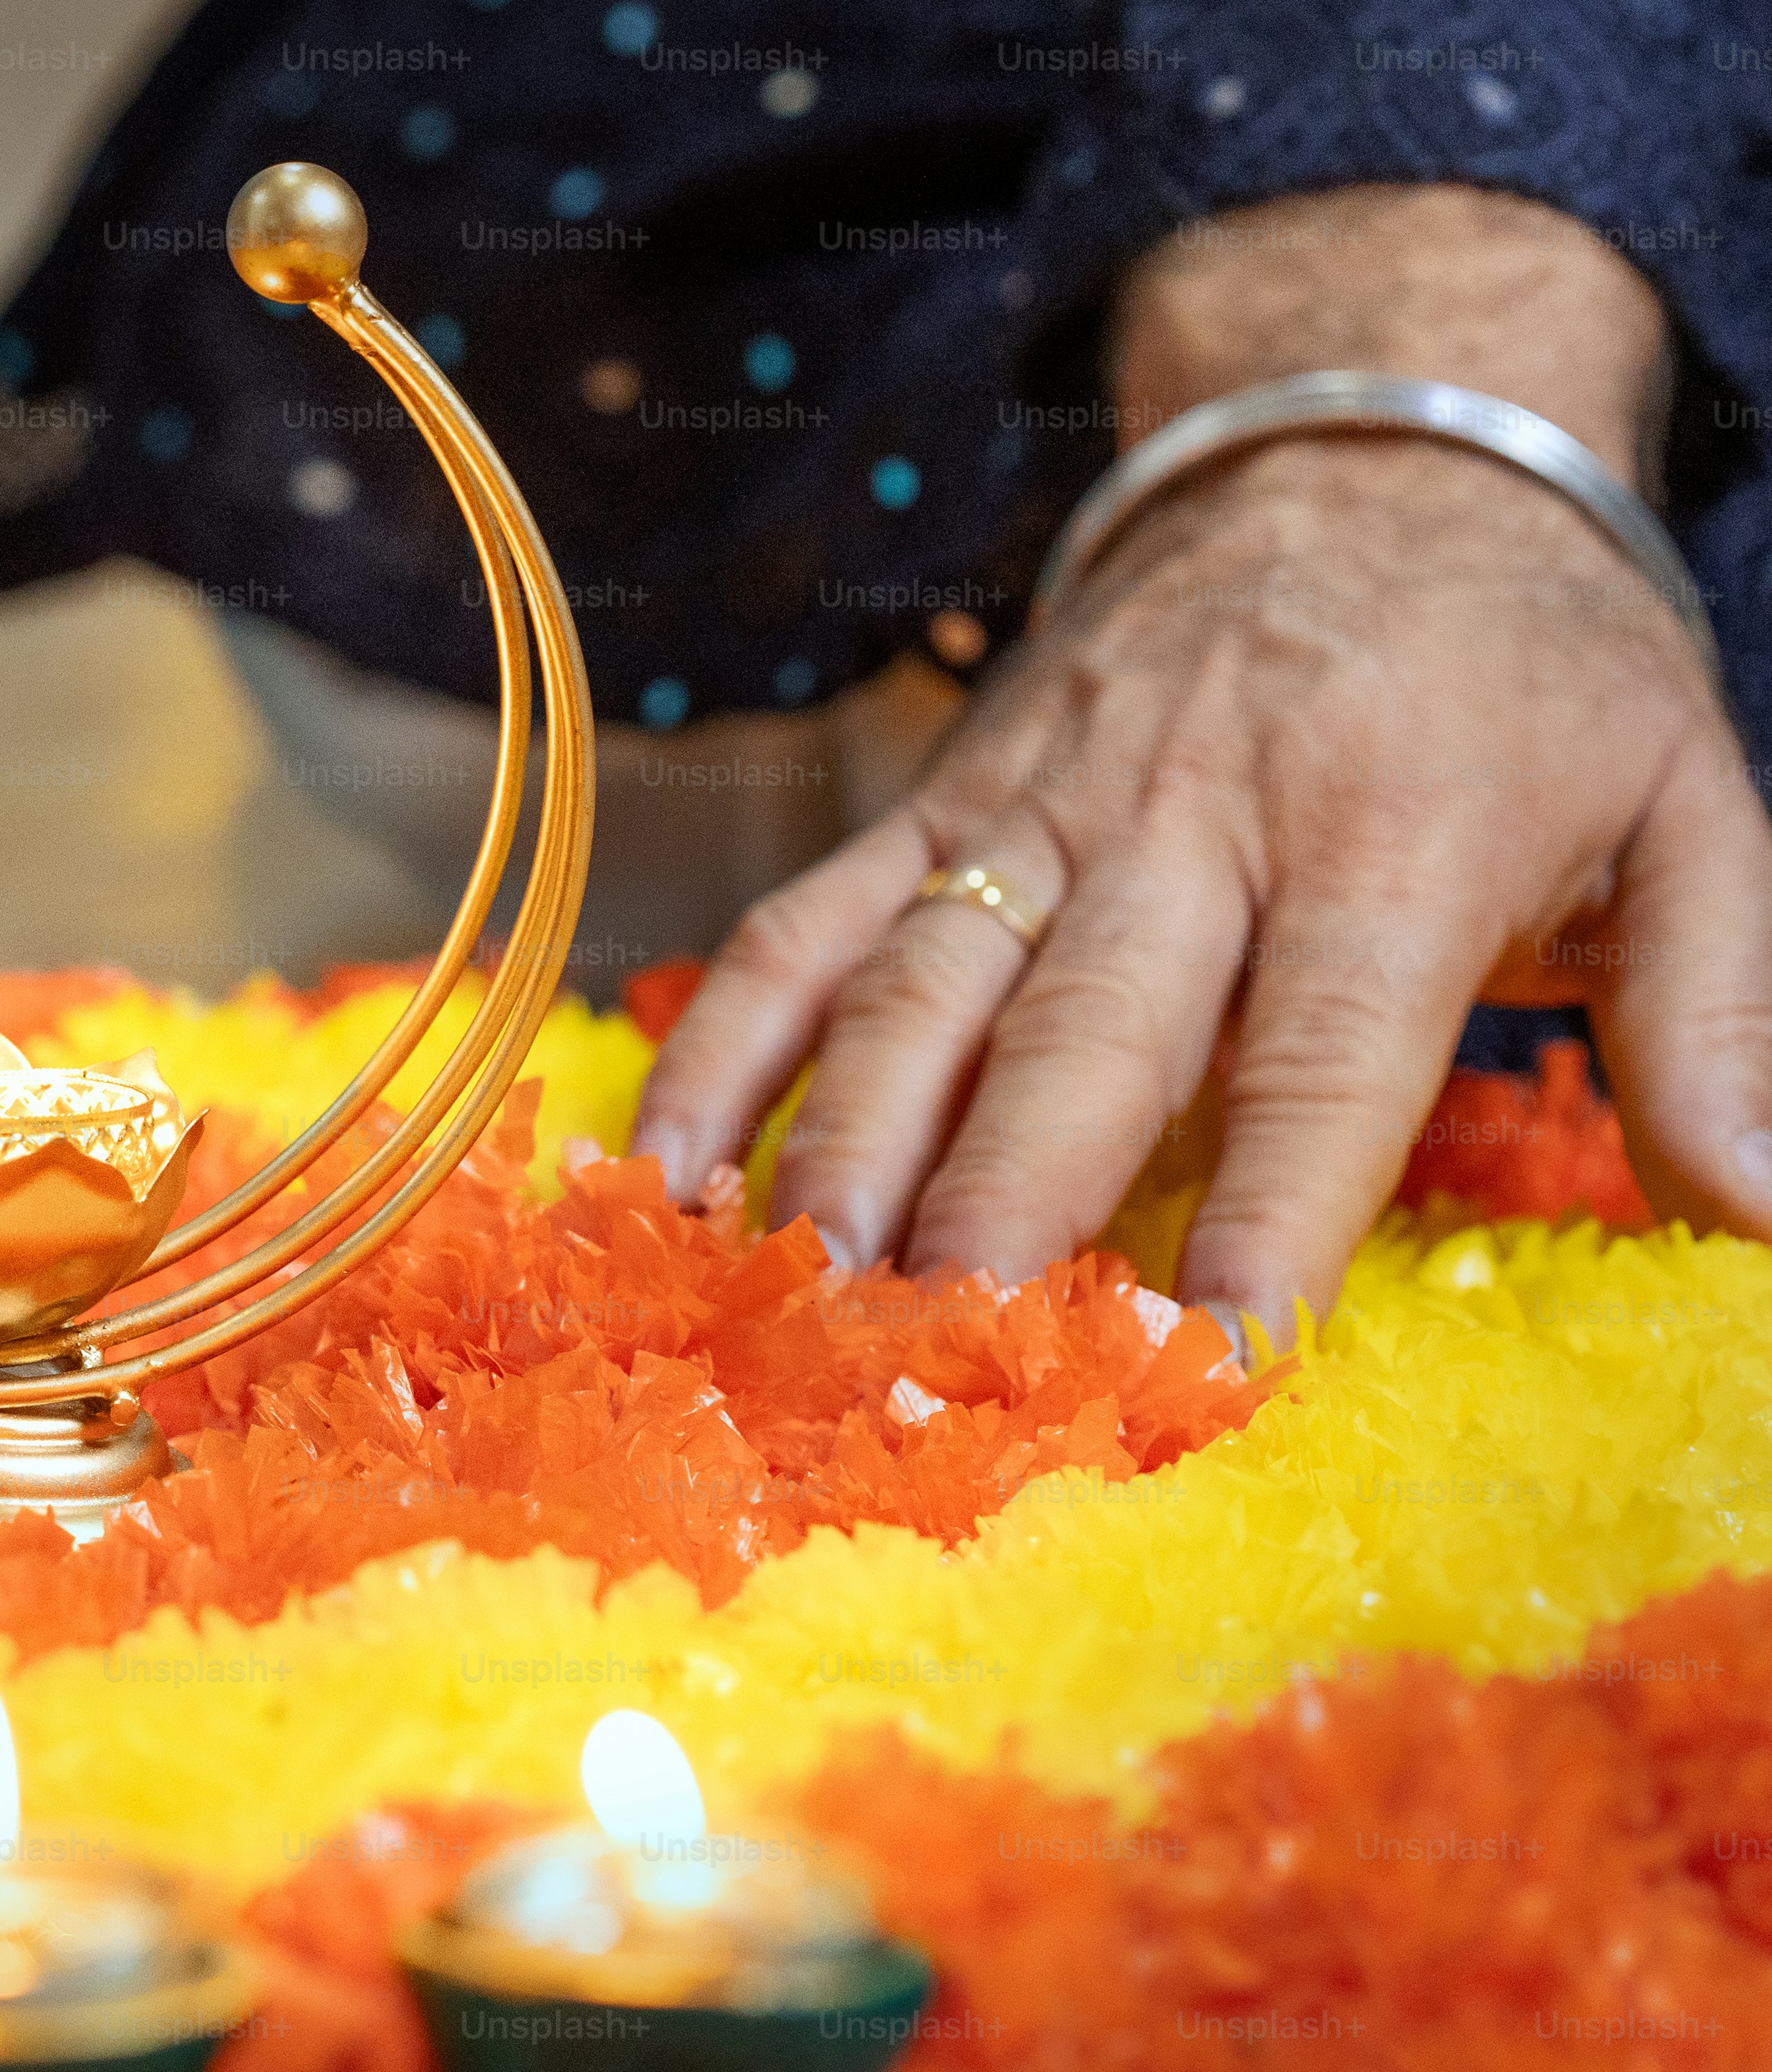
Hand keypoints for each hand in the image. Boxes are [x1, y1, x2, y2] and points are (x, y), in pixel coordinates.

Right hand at [629, 430, 1771, 1330]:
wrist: (1358, 445)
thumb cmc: (1532, 670)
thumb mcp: (1685, 805)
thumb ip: (1718, 1013)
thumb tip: (1762, 1219)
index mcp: (1389, 832)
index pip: (1317, 1050)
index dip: (1263, 1209)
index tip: (1209, 1359)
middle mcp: (1190, 821)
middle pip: (1078, 1035)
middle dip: (1006, 1207)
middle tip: (946, 1363)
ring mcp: (1035, 811)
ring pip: (916, 992)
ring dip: (848, 1152)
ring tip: (804, 1304)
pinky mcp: (937, 806)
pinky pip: (800, 932)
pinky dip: (723, 1057)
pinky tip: (671, 1188)